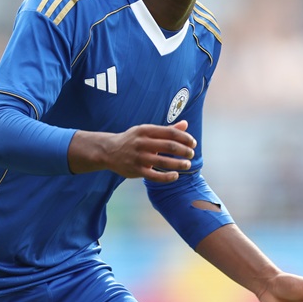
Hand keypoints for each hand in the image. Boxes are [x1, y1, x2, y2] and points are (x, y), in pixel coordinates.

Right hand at [69, 120, 195, 181]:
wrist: (109, 151)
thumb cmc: (133, 140)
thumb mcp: (147, 131)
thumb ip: (167, 129)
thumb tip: (186, 124)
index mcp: (146, 130)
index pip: (170, 132)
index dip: (184, 138)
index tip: (193, 143)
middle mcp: (142, 142)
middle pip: (169, 146)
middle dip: (184, 151)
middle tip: (191, 154)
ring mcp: (138, 157)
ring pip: (163, 162)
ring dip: (178, 164)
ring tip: (187, 164)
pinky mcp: (135, 170)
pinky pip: (154, 176)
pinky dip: (167, 177)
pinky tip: (175, 176)